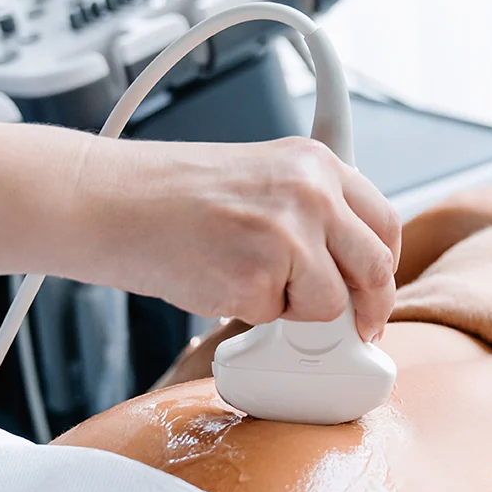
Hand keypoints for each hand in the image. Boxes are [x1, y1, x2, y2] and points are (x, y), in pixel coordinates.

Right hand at [64, 137, 401, 341]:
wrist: (107, 201)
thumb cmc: (169, 195)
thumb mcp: (261, 180)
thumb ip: (311, 213)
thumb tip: (351, 270)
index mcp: (316, 162)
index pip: (384, 222)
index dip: (383, 267)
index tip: (373, 291)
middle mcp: (311, 193)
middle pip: (375, 269)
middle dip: (365, 309)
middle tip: (350, 329)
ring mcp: (287, 236)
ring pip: (330, 305)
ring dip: (294, 310)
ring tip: (243, 279)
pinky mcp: (257, 279)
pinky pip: (276, 319)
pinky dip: (249, 313)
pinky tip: (215, 280)